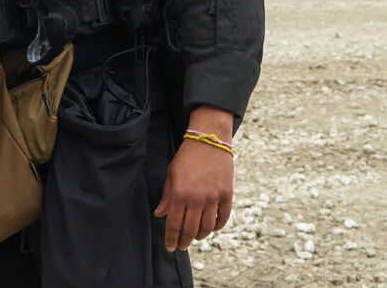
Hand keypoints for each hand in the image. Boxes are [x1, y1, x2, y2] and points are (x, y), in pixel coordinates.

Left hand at [154, 106, 234, 251]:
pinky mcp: (226, 194)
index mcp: (179, 193)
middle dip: (184, 241)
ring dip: (200, 236)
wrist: (209, 139)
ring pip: (207, 228)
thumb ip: (166, 197)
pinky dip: (217, 226)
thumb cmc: (187, 156)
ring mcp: (213, 197)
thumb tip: (159, 214)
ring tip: (195, 237)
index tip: (170, 247)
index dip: (171, 239)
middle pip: (190, 230)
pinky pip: (223, 218)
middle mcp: (196, 198)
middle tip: (182, 246)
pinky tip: (211, 227)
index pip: (174, 225)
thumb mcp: (171, 174)